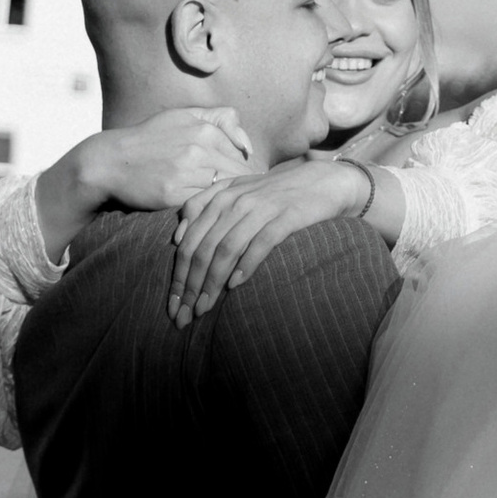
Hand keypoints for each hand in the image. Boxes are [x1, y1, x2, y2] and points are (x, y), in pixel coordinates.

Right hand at [38, 109, 250, 257]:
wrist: (111, 162)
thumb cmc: (150, 139)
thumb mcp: (183, 116)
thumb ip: (219, 119)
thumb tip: (247, 144)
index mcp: (204, 128)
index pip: (243, 154)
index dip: (252, 171)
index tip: (255, 184)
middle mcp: (198, 148)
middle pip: (239, 174)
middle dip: (248, 189)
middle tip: (254, 203)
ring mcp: (185, 172)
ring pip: (223, 190)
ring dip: (232, 203)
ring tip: (239, 213)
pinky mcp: (172, 194)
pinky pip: (203, 205)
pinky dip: (211, 211)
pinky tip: (215, 217)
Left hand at [166, 155, 375, 326]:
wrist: (323, 181)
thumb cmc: (276, 192)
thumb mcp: (237, 193)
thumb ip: (204, 207)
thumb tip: (177, 238)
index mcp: (219, 197)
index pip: (188, 242)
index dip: (178, 276)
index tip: (173, 306)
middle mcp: (236, 201)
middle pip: (203, 249)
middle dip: (190, 286)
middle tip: (184, 317)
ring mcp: (261, 208)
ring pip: (226, 249)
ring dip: (212, 282)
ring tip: (204, 308)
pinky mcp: (287, 216)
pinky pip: (261, 242)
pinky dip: (246, 264)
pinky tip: (236, 285)